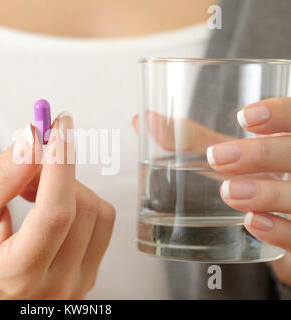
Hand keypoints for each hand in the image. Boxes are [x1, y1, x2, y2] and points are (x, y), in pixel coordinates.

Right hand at [0, 113, 114, 298]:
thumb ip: (5, 175)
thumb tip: (36, 138)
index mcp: (17, 274)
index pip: (56, 211)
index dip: (61, 161)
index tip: (58, 125)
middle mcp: (54, 288)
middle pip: (83, 208)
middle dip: (58, 172)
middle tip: (26, 162)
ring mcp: (74, 287)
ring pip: (99, 214)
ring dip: (69, 187)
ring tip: (31, 191)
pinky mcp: (85, 277)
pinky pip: (101, 226)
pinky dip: (78, 203)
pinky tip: (49, 205)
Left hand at [132, 97, 290, 286]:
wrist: (278, 227)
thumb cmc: (251, 180)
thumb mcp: (228, 156)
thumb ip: (191, 139)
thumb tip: (144, 120)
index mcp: (290, 143)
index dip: (281, 114)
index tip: (244, 117)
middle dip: (261, 154)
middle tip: (217, 158)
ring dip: (266, 193)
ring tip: (229, 192)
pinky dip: (278, 230)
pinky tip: (252, 223)